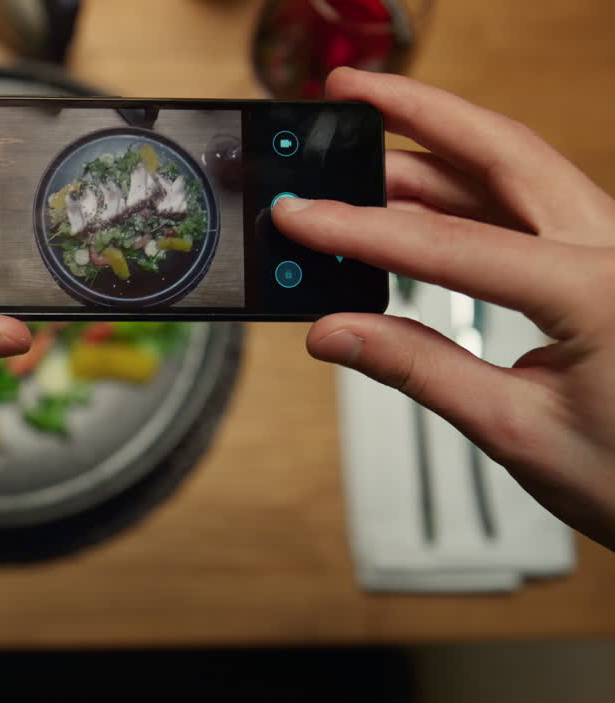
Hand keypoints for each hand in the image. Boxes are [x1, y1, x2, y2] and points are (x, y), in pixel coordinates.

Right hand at [274, 67, 614, 549]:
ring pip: (516, 171)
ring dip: (437, 148)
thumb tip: (336, 333)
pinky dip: (465, 190)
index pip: (449, 245)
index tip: (300, 216)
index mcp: (599, 291)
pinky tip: (414, 196)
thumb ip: (420, 370)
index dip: (360, 228)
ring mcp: (612, 249)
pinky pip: (528, 205)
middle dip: (417, 111)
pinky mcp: (602, 262)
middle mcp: (613, 250)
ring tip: (363, 140)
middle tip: (346, 90)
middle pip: (501, 151)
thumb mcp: (517, 431)